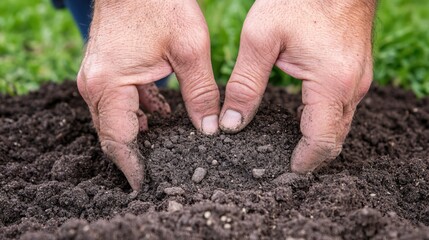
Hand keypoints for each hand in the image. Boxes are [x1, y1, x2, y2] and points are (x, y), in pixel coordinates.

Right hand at [77, 0, 219, 189]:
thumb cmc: (159, 3)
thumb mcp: (189, 49)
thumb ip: (201, 93)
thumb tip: (211, 129)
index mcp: (110, 84)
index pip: (118, 141)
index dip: (132, 167)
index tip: (146, 185)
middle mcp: (95, 86)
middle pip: (112, 135)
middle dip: (135, 156)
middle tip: (161, 170)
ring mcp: (96, 77)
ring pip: (114, 120)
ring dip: (138, 135)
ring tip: (166, 147)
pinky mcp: (104, 70)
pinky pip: (117, 103)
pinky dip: (137, 114)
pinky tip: (161, 114)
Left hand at [220, 0, 374, 171]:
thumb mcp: (261, 39)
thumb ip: (245, 85)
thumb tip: (231, 122)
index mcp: (331, 84)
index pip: (321, 141)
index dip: (304, 162)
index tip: (285, 172)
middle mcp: (351, 87)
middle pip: (334, 138)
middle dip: (312, 156)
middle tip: (285, 164)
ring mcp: (357, 79)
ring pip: (340, 125)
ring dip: (317, 139)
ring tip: (290, 146)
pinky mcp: (354, 71)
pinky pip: (341, 107)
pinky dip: (323, 120)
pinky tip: (302, 119)